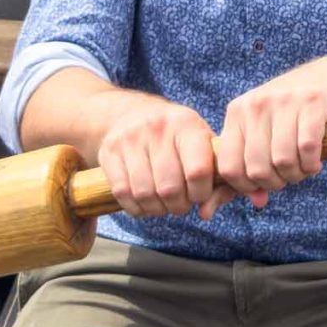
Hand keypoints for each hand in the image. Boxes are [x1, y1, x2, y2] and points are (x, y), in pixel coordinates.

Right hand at [95, 98, 220, 217]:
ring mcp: (130, 139)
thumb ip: (217, 179)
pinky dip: (136, 207)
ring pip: (145, 194)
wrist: (132, 113)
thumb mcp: (202, 145)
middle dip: (179, 205)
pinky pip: (123, 194)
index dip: (201, 193)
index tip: (200, 194)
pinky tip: (145, 201)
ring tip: (164, 202)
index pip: (198, 171)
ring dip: (157, 208)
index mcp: (187, 124)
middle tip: (181, 202)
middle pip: (170, 188)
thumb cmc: (178, 137)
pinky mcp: (109, 152)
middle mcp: (158, 128)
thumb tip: (206, 213)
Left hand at [216, 55, 326, 207]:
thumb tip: (246, 204)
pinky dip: (311, 164)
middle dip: (275, 183)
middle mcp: (256, 104)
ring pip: (282, 160)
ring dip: (295, 175)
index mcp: (236, 112)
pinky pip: (307, 148)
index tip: (262, 185)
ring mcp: (284, 101)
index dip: (245, 187)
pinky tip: (314, 163)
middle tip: (287, 177)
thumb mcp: (261, 131)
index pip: (228, 167)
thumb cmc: (287, 113)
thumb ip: (247, 168)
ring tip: (302, 170)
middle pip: (257, 169)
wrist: (325, 77)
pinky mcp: (312, 101)